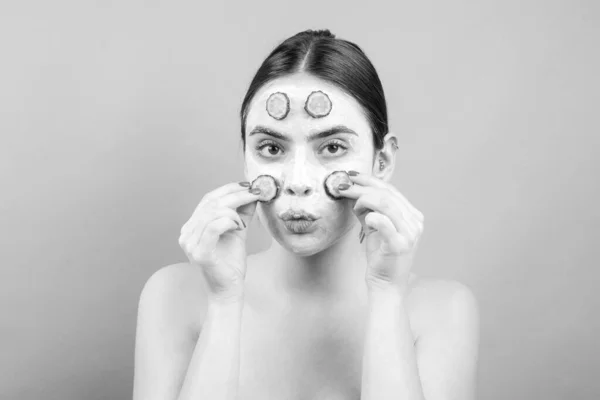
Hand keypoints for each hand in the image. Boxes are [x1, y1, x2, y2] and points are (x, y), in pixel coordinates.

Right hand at [178, 182, 260, 302]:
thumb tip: (252, 193)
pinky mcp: (200, 253)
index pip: (208, 199)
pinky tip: (239, 227)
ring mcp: (190, 243)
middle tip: (256, 193)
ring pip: (213, 212)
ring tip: (244, 223)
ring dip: (234, 211)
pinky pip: (214, 227)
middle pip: (211, 203)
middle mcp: (186, 233)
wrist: (229, 289)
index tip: (249, 185)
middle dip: (236, 195)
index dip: (229, 188)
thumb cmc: (230, 263)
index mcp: (192, 226)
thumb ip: (242, 213)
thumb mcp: (237, 231)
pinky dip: (229, 221)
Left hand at [337, 171, 423, 291]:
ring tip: (350, 204)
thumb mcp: (375, 228)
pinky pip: (383, 222)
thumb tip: (352, 190)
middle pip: (387, 194)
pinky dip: (371, 216)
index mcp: (413, 216)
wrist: (386, 285)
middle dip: (361, 187)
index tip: (351, 176)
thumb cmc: (381, 256)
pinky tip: (364, 219)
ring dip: (362, 199)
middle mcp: (415, 222)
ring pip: (385, 203)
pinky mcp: (399, 245)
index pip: (391, 190)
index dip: (370, 180)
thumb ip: (368, 209)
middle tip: (342, 186)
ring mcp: (410, 234)